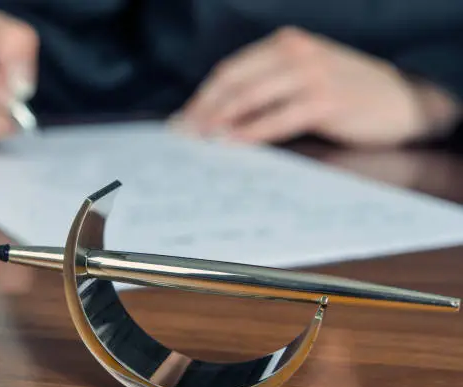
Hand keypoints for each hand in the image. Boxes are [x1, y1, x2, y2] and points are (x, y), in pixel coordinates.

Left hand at [177, 26, 459, 147]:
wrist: (401, 99)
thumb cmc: (345, 93)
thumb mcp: (304, 78)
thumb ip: (267, 89)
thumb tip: (220, 117)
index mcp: (285, 44)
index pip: (231, 69)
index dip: (203, 95)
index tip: (183, 119)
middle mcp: (294, 52)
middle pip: (233, 80)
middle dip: (203, 109)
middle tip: (184, 133)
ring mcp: (311, 74)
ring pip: (250, 96)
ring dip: (220, 120)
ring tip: (200, 140)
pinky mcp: (326, 100)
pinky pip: (278, 117)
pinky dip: (251, 131)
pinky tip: (232, 143)